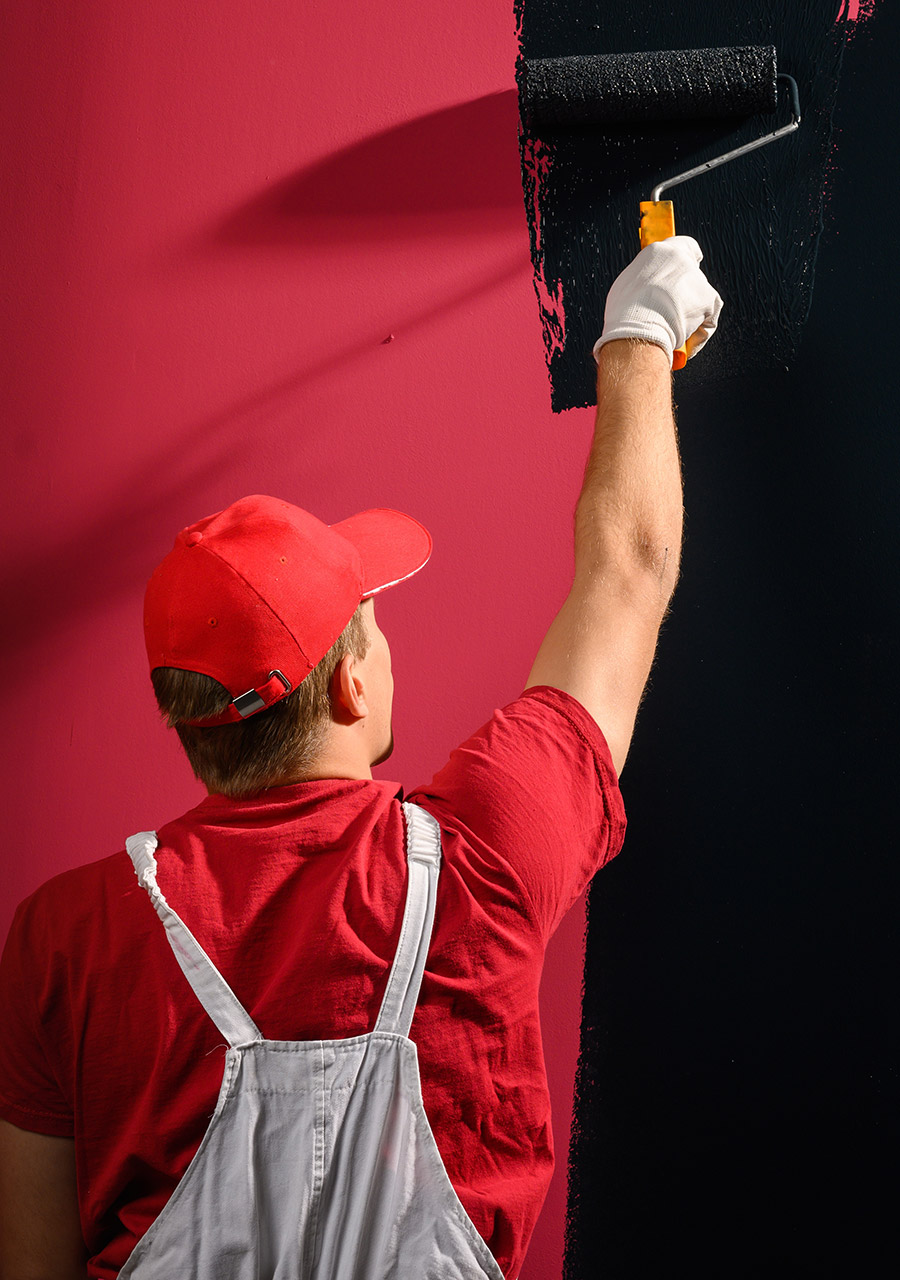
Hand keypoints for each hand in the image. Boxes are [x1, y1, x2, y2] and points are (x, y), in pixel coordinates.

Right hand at [593, 237, 722, 366]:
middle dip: (685, 294)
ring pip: (699, 299)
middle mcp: (680, 258)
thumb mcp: (626, 288)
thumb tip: (649, 293)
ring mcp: (696, 278)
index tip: (690, 265)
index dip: (687, 259)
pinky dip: (698, 334)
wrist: (637, 331)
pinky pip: (708, 319)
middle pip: (691, 275)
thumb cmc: (624, 315)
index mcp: (657, 252)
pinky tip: (684, 343)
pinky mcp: (709, 299)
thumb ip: (644, 282)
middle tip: (672, 313)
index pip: (683, 246)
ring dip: (688, 315)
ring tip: (670, 332)